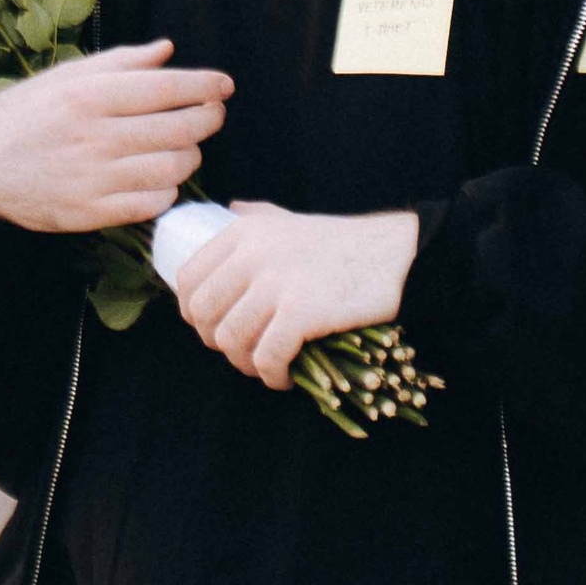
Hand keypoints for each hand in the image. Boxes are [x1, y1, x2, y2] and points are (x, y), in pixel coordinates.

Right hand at [0, 41, 231, 233]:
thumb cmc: (23, 114)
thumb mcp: (64, 77)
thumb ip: (119, 63)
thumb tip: (167, 51)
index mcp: (88, 95)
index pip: (166, 88)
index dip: (204, 86)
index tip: (224, 85)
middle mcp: (94, 136)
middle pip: (179, 129)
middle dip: (208, 119)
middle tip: (212, 113)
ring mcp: (93, 178)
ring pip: (172, 168)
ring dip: (190, 155)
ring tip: (185, 146)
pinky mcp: (90, 212)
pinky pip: (151, 203)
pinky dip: (167, 189)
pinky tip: (160, 177)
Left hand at [176, 202, 420, 389]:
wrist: (396, 255)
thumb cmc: (343, 243)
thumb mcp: (291, 219)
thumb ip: (258, 215)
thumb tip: (230, 208)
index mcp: (244, 231)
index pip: (188, 279)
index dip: (192, 312)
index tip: (213, 327)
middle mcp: (252, 253)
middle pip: (204, 314)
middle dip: (217, 342)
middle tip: (243, 350)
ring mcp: (276, 283)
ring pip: (231, 341)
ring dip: (244, 363)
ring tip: (266, 365)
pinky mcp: (301, 313)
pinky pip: (266, 358)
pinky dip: (271, 376)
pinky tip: (285, 376)